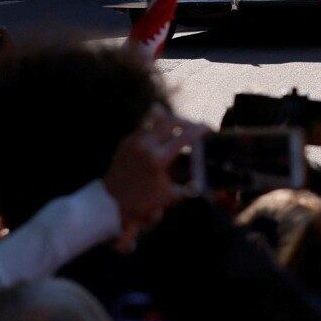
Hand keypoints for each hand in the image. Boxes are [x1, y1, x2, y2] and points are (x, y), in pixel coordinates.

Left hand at [104, 109, 204, 242]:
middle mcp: (146, 144)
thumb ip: (190, 187)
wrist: (110, 202)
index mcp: (158, 159)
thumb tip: (207, 181)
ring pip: (157, 118)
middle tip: (196, 127)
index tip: (209, 129)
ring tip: (182, 127)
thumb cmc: (142, 202)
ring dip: (172, 121)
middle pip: (172, 120)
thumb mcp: (170, 196)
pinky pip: (146, 126)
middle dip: (187, 121)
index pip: (185, 136)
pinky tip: (165, 134)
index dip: (200, 130)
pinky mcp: (127, 140)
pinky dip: (158, 127)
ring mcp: (134, 140)